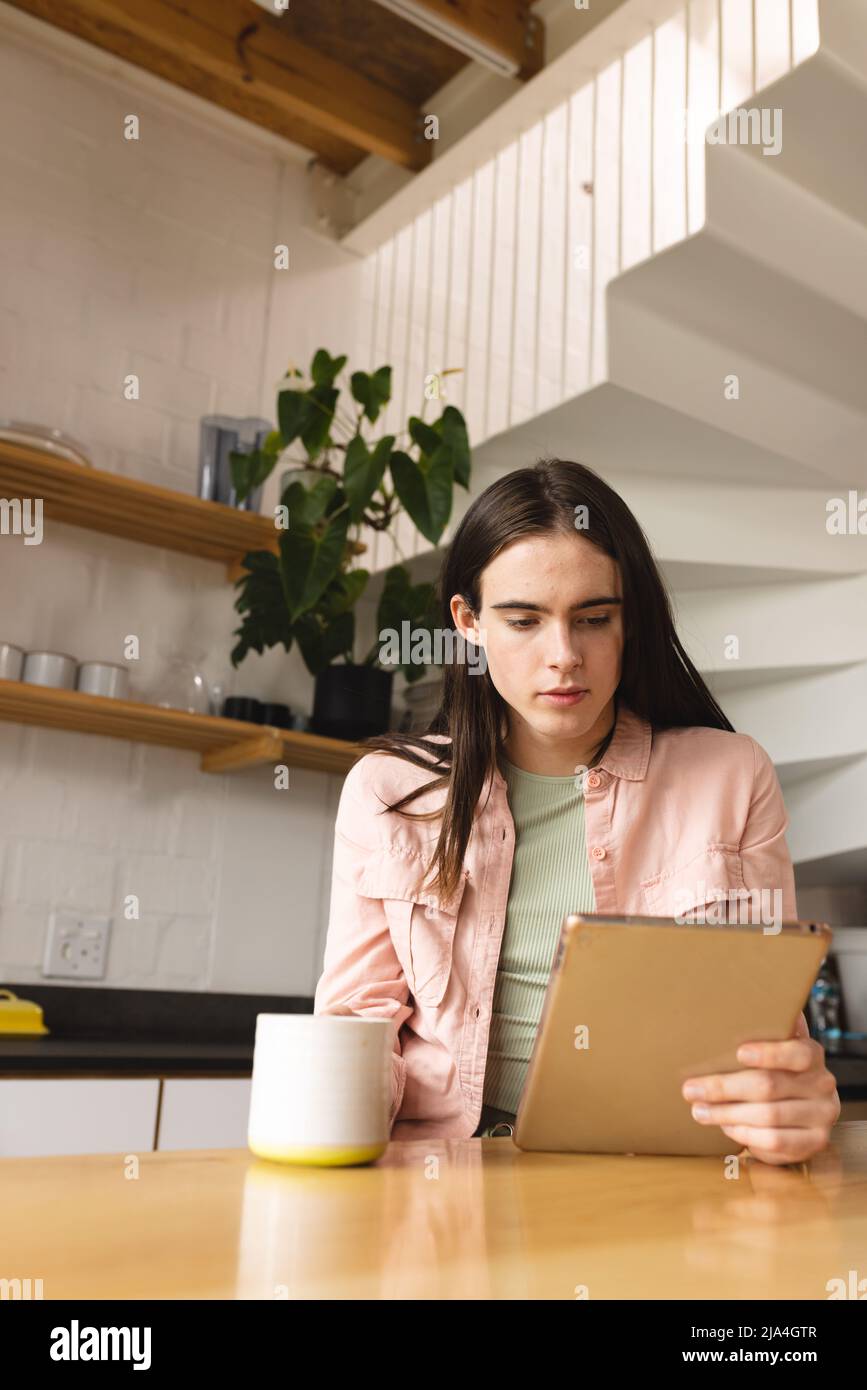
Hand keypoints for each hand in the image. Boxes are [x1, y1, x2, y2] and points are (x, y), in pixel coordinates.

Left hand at [681, 1011, 840, 1164]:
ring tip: (700, 1111)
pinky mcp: (814, 1142)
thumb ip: (759, 1033)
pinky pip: (774, 1141)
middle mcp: (822, 1084)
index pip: (797, 1053)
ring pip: (768, 1116)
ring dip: (727, 1114)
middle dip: (724, 1088)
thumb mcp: (772, 1050)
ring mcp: (822, 1116)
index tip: (739, 1052)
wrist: (802, 1112)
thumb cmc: (776, 1072)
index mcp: (812, 1055)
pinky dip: (745, 1134)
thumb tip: (721, 1010)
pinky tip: (725, 1126)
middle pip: (770, 1086)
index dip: (769, 1053)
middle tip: (691, 1089)